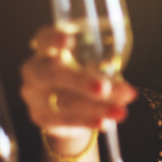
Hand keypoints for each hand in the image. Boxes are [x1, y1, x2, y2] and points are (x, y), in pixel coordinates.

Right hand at [21, 27, 136, 139]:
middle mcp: (34, 70)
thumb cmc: (81, 75)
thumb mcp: (92, 67)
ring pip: (64, 101)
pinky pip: (64, 120)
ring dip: (95, 107)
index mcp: (46, 49)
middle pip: (53, 74)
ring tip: (119, 111)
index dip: (54, 38)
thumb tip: (127, 92)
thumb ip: (105, 73)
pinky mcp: (39, 117)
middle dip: (80, 81)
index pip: (44, 39)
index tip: (68, 38)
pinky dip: (87, 122)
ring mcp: (34, 95)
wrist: (65, 107)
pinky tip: (105, 123)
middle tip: (104, 87)